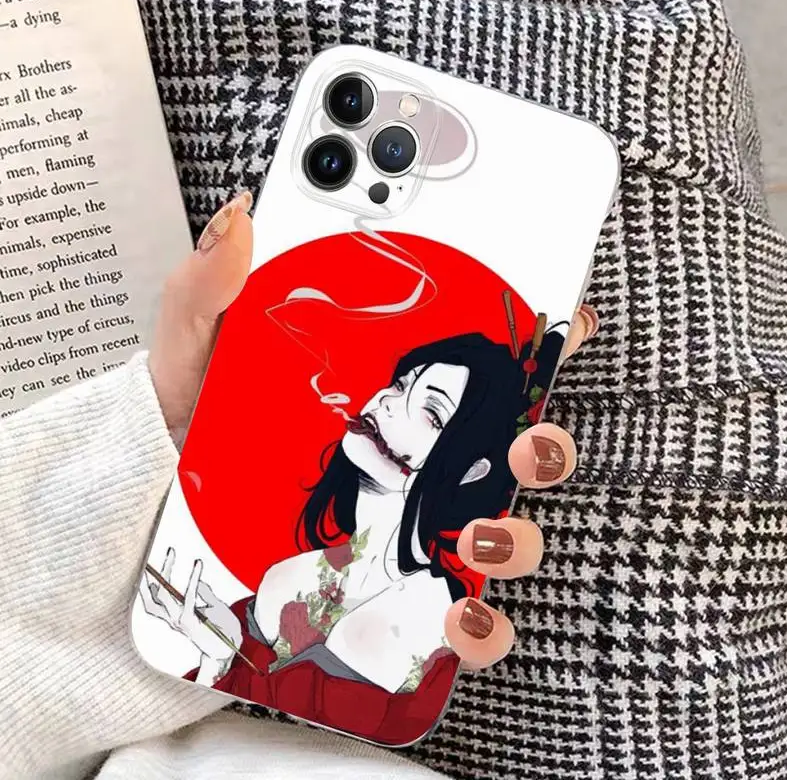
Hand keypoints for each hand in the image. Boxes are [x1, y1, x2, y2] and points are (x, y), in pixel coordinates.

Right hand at [139, 548, 242, 663]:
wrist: (232, 649)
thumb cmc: (222, 629)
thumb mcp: (214, 606)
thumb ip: (205, 594)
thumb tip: (198, 581)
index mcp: (175, 616)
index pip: (154, 598)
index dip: (148, 582)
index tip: (149, 562)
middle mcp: (173, 619)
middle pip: (152, 595)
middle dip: (150, 574)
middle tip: (153, 554)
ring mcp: (180, 622)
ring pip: (163, 596)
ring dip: (166, 572)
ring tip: (170, 554)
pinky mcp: (191, 623)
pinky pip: (189, 598)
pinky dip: (193, 580)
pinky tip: (198, 565)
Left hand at [146, 192, 598, 673]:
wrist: (161, 504)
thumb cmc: (193, 418)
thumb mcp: (198, 345)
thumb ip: (213, 286)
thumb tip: (243, 218)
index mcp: (390, 390)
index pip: (483, 362)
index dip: (541, 336)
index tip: (566, 317)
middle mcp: (417, 457)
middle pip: (515, 448)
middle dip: (546, 442)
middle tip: (524, 439)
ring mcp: (410, 523)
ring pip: (506, 530)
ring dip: (518, 534)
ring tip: (478, 531)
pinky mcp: (391, 586)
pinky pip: (461, 613)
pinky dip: (480, 626)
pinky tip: (456, 617)